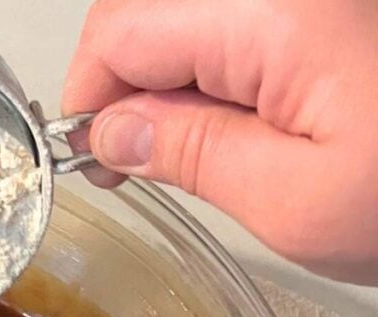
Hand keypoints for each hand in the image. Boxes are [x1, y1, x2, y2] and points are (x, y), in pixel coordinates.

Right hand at [62, 0, 377, 283]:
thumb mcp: (294, 200)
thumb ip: (190, 156)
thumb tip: (111, 135)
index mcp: (276, 14)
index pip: (122, 31)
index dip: (88, 98)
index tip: (91, 160)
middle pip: (147, 10)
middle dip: (121, 84)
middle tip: (128, 159)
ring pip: (186, 16)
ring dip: (166, 78)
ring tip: (182, 147)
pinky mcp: (326, 11)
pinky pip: (233, 23)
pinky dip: (212, 70)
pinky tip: (229, 121)